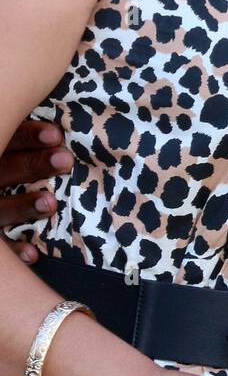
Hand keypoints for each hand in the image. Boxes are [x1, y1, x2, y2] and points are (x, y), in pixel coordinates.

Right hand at [0, 119, 72, 259]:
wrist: (1, 189)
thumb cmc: (13, 159)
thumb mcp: (15, 146)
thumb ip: (38, 137)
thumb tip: (71, 122)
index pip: (9, 138)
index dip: (31, 136)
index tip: (57, 134)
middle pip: (4, 169)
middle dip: (34, 165)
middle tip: (66, 161)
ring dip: (24, 206)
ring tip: (52, 204)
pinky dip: (14, 250)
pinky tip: (33, 254)